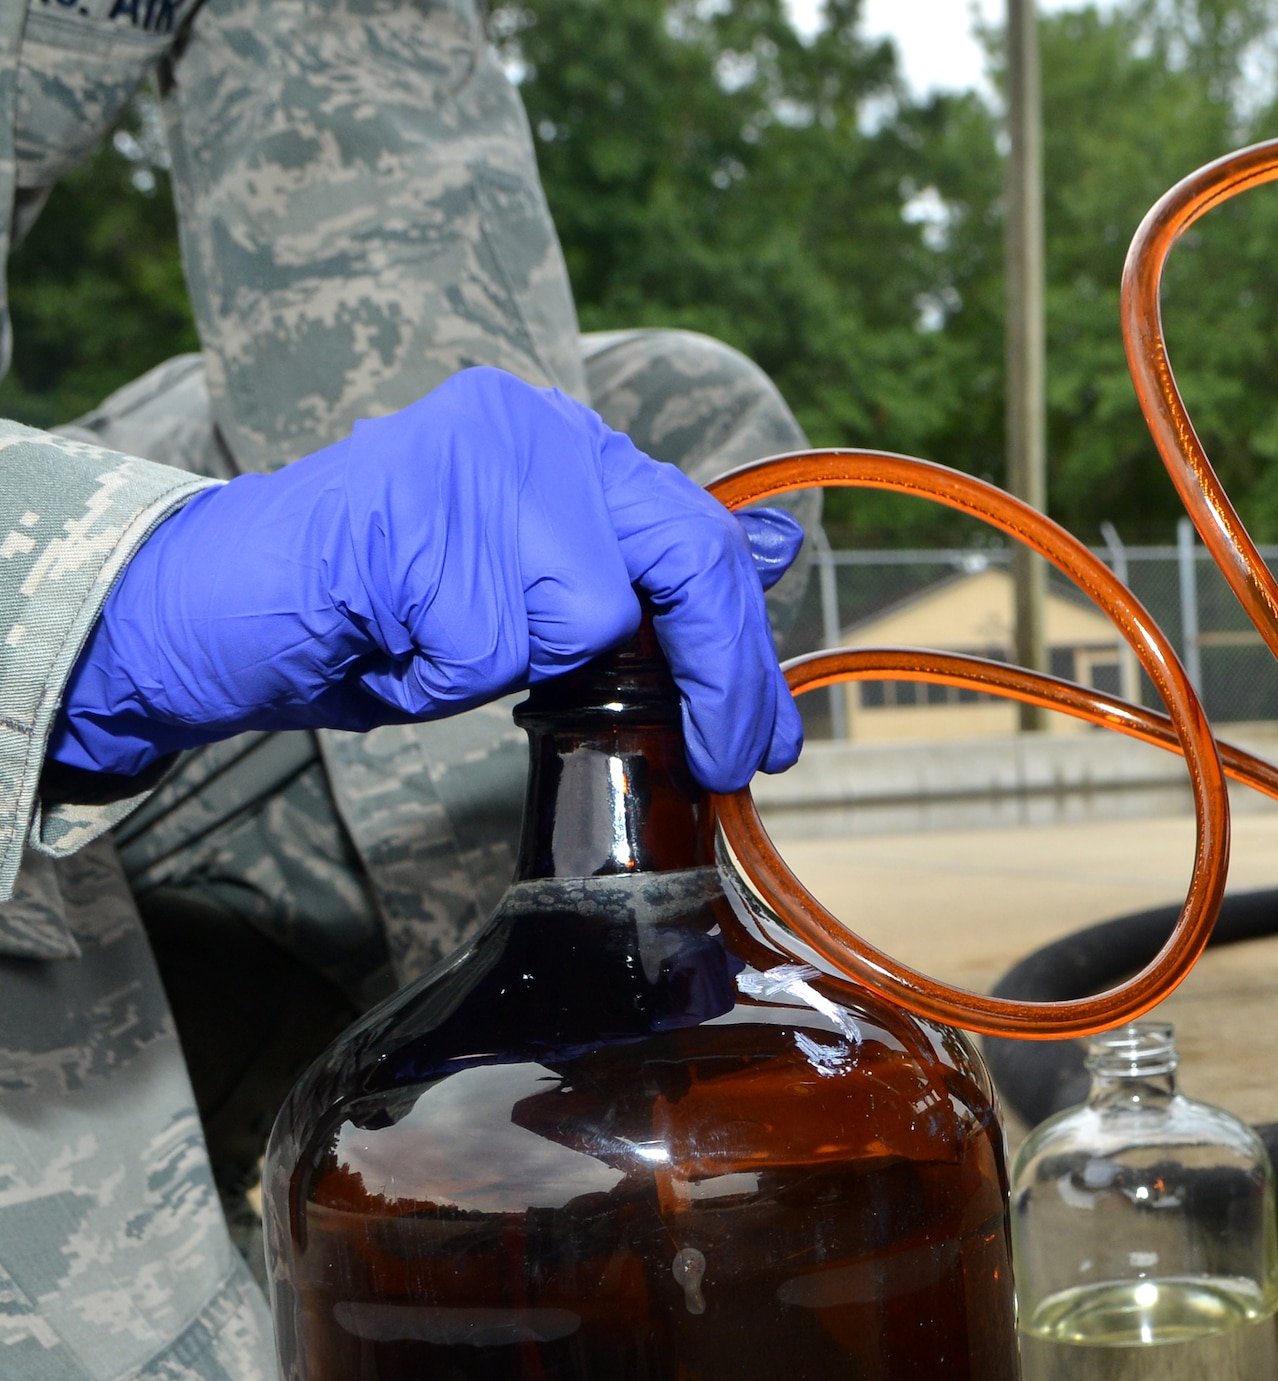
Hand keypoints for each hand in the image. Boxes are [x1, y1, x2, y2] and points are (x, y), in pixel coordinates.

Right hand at [47, 369, 803, 794]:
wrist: (214, 602)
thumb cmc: (371, 612)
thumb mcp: (519, 600)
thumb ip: (625, 585)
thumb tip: (765, 559)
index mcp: (560, 440)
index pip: (697, 533)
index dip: (745, 644)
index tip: (764, 736)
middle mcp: (530, 426)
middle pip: (682, 558)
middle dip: (718, 676)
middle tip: (724, 759)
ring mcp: (473, 461)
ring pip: (579, 620)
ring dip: (507, 671)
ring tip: (429, 642)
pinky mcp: (417, 514)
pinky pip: (487, 652)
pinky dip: (438, 681)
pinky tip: (388, 640)